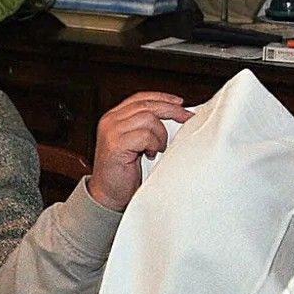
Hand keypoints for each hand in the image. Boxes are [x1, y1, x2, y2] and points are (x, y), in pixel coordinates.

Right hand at [87, 92, 191, 212]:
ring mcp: (111, 132)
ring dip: (160, 135)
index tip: (180, 103)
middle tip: (186, 118)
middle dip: (171, 111)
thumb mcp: (135, 144)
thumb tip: (173, 114)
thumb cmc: (122, 173)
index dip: (162, 98)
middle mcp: (110, 121)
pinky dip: (154, 145)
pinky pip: (145, 136)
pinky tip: (150, 154)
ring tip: (157, 149)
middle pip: (147, 105)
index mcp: (113, 118)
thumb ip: (145, 127)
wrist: (107, 196)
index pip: (140, 98)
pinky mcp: (116, 145)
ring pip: (148, 119)